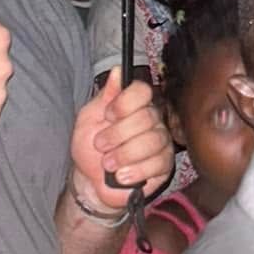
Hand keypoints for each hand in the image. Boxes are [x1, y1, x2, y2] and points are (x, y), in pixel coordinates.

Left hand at [69, 70, 173, 214]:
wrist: (91, 181)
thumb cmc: (90, 149)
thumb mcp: (89, 119)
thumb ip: (104, 97)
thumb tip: (117, 71)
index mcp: (133, 106)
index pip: (142, 91)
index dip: (124, 103)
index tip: (108, 115)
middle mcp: (151, 121)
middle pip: (146, 118)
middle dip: (117, 134)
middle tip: (101, 145)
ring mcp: (161, 143)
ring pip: (152, 141)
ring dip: (124, 155)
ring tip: (108, 164)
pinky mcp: (165, 165)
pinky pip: (157, 163)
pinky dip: (135, 171)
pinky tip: (122, 175)